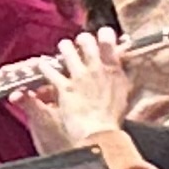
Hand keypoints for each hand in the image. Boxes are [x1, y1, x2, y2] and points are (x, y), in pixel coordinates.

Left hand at [32, 28, 135, 149]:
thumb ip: (121, 79)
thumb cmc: (113, 120)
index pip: (109, 41)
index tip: (102, 34)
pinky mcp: (64, 87)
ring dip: (64, 47)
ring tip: (63, 49)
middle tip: (80, 43)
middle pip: (86, 41)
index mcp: (113, 71)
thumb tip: (123, 70)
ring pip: (66, 49)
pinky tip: (44, 66)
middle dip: (82, 40)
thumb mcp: (124, 95)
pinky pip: (49, 70)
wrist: (100, 134)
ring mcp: (79, 77)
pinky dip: (45, 67)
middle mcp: (96, 70)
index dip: (104, 34)